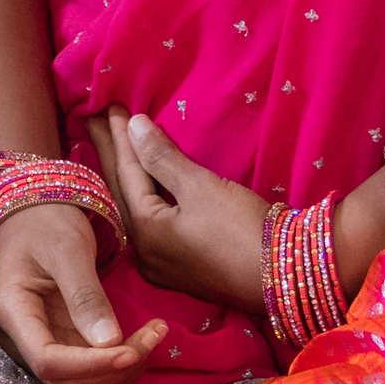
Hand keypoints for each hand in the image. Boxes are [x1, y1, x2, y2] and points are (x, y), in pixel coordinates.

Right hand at [0, 199, 166, 383]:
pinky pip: (93, 372)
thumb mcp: (67, 250)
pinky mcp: (65, 341)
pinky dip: (122, 367)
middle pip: (65, 382)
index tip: (131, 350)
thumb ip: (86, 295)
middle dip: (111, 371)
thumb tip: (109, 342)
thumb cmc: (48, 221)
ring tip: (152, 336)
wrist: (39, 210)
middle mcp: (24, 336)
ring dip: (121, 373)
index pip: (47, 361)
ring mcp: (45, 341)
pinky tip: (144, 340)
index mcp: (14, 311)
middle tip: (149, 338)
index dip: (90, 366)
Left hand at [102, 114, 271, 313]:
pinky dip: (144, 195)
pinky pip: (152, 221)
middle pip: (123, 191)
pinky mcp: (182, 268)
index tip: (107, 107)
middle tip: (93, 119)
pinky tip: (141, 183)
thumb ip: (162, 158)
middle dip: (111, 154)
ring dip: (126, 174)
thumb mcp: (201, 188)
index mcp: (144, 233)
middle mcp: (144, 252)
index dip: (118, 138)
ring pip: (136, 207)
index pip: (125, 174)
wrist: (292, 277)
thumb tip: (132, 126)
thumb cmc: (244, 231)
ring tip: (111, 145)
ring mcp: (162, 263)